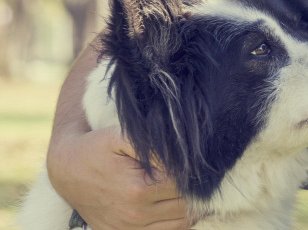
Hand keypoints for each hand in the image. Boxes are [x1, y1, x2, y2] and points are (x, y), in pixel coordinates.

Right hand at [47, 126, 190, 229]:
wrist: (66, 168)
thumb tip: (184, 157)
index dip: (192, 172)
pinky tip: (172, 202)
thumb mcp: (123, 136)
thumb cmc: (97, 147)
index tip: (190, 161)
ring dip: (188, 205)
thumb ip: (155, 146)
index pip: (185, 184)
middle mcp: (135, 214)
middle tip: (190, 173)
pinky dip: (175, 219)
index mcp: (138, 189)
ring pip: (182, 222)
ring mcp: (129, 229)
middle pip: (186, 204)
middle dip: (193, 188)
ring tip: (183, 187)